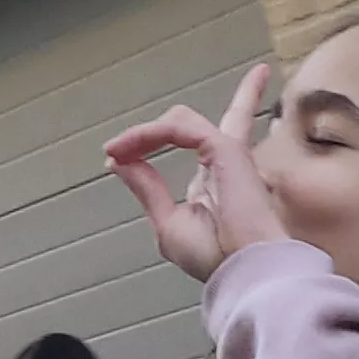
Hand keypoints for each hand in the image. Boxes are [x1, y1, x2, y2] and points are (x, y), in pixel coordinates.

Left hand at [105, 63, 286, 283]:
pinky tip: (123, 150)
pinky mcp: (224, 148)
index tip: (115, 156)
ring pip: (183, 119)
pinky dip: (145, 137)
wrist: (245, 271)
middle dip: (240, 96)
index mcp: (212, 181)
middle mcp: (223, 163)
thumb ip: (147, 188)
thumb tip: (119, 163)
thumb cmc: (216, 259)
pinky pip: (176, 129)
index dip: (149, 143)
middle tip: (238, 87)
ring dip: (141, 132)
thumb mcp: (168, 223)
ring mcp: (225, 154)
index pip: (191, 142)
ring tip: (113, 149)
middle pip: (228, 118)